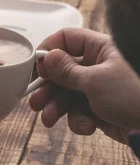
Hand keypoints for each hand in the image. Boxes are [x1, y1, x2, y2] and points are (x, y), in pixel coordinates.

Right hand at [29, 28, 139, 143]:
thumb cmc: (135, 97)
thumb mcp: (94, 82)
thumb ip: (66, 70)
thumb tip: (47, 56)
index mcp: (101, 49)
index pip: (68, 39)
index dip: (49, 51)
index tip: (37, 69)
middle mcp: (99, 66)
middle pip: (62, 70)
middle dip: (47, 88)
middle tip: (35, 101)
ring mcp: (99, 88)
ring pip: (66, 93)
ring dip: (56, 107)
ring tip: (49, 119)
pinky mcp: (101, 109)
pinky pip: (79, 111)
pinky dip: (78, 120)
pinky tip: (86, 126)